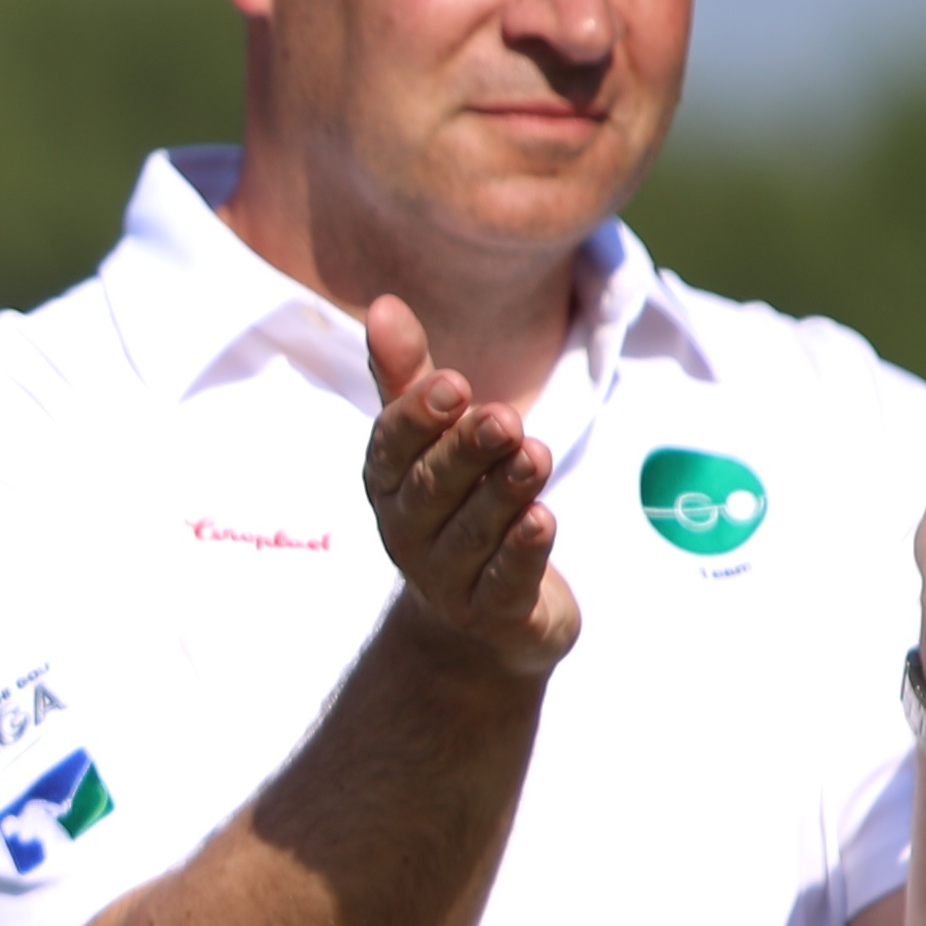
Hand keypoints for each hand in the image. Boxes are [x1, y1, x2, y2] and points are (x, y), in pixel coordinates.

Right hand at [361, 298, 578, 680]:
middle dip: (466, 452)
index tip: (453, 385)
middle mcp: (407, 531)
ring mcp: (447, 578)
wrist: (479, 620)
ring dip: (503, 492)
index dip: (418, 419)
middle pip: (432, 488)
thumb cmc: (456, 507)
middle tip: (503, 418)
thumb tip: (383, 305)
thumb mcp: (433, 442)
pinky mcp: (493, 613)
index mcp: (388, 484)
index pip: (392, 448)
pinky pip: (504, 581)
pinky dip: (522, 552)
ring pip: (473, 531)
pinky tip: (542, 520)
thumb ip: (410, 379)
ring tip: (534, 454)